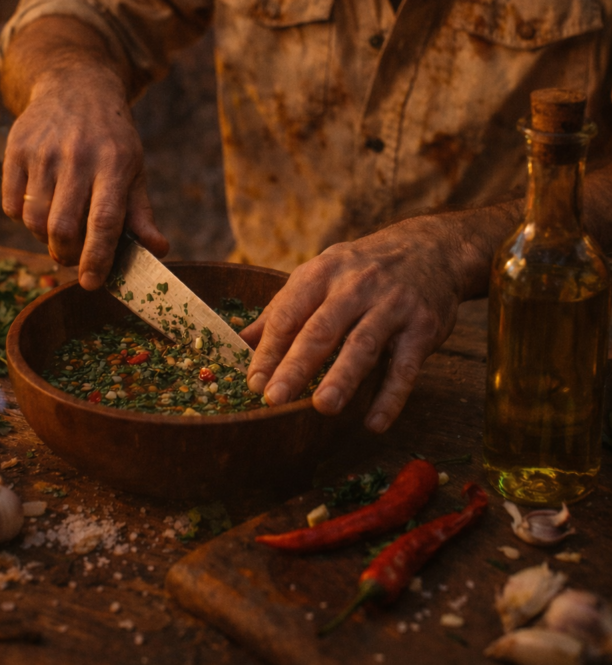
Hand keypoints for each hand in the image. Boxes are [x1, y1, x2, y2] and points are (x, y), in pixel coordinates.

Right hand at [1, 66, 167, 288]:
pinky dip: (23, 220)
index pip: (104, 221)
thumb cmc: (111, 138)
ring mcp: (43, 153)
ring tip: (60, 230)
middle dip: (66, 256)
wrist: (75, 86)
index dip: (97, 257)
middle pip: (62, 228)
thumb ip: (141, 213)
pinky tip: (41, 207)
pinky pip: (11, 206)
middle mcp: (77, 157)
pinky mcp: (16, 150)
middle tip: (73, 258)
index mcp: (114, 164)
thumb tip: (160, 250)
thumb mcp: (134, 168)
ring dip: (45, 240)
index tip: (92, 283)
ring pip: (34, 221)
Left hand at [241, 216, 468, 431]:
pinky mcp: (423, 327)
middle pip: (322, 329)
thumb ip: (283, 308)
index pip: (289, 314)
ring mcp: (392, 306)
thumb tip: (239, 340)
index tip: (253, 382)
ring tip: (323, 407)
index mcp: (323, 273)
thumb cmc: (363, 268)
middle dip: (297, 365)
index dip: (269, 349)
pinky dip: (391, 397)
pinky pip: (405, 366)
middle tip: (275, 398)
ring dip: (343, 377)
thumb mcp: (322, 273)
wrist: (431, 248)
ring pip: (363, 345)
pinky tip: (374, 422)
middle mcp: (356, 286)